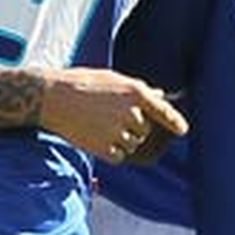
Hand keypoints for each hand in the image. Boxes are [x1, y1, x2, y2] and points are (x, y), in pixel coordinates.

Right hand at [38, 68, 186, 164]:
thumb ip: (138, 89)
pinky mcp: (105, 148)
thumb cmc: (81, 83)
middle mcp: (131, 113)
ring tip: (99, 124)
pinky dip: (112, 150)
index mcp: (136, 93)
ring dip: (122, 139)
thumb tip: (159, 94)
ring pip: (133, 143)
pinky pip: (119, 156)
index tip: (182, 129)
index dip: (175, 121)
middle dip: (134, 125)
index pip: (164, 112)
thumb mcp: (112, 79)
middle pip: (145, 129)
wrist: (52, 98)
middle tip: (110, 115)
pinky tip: (96, 136)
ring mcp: (118, 132)